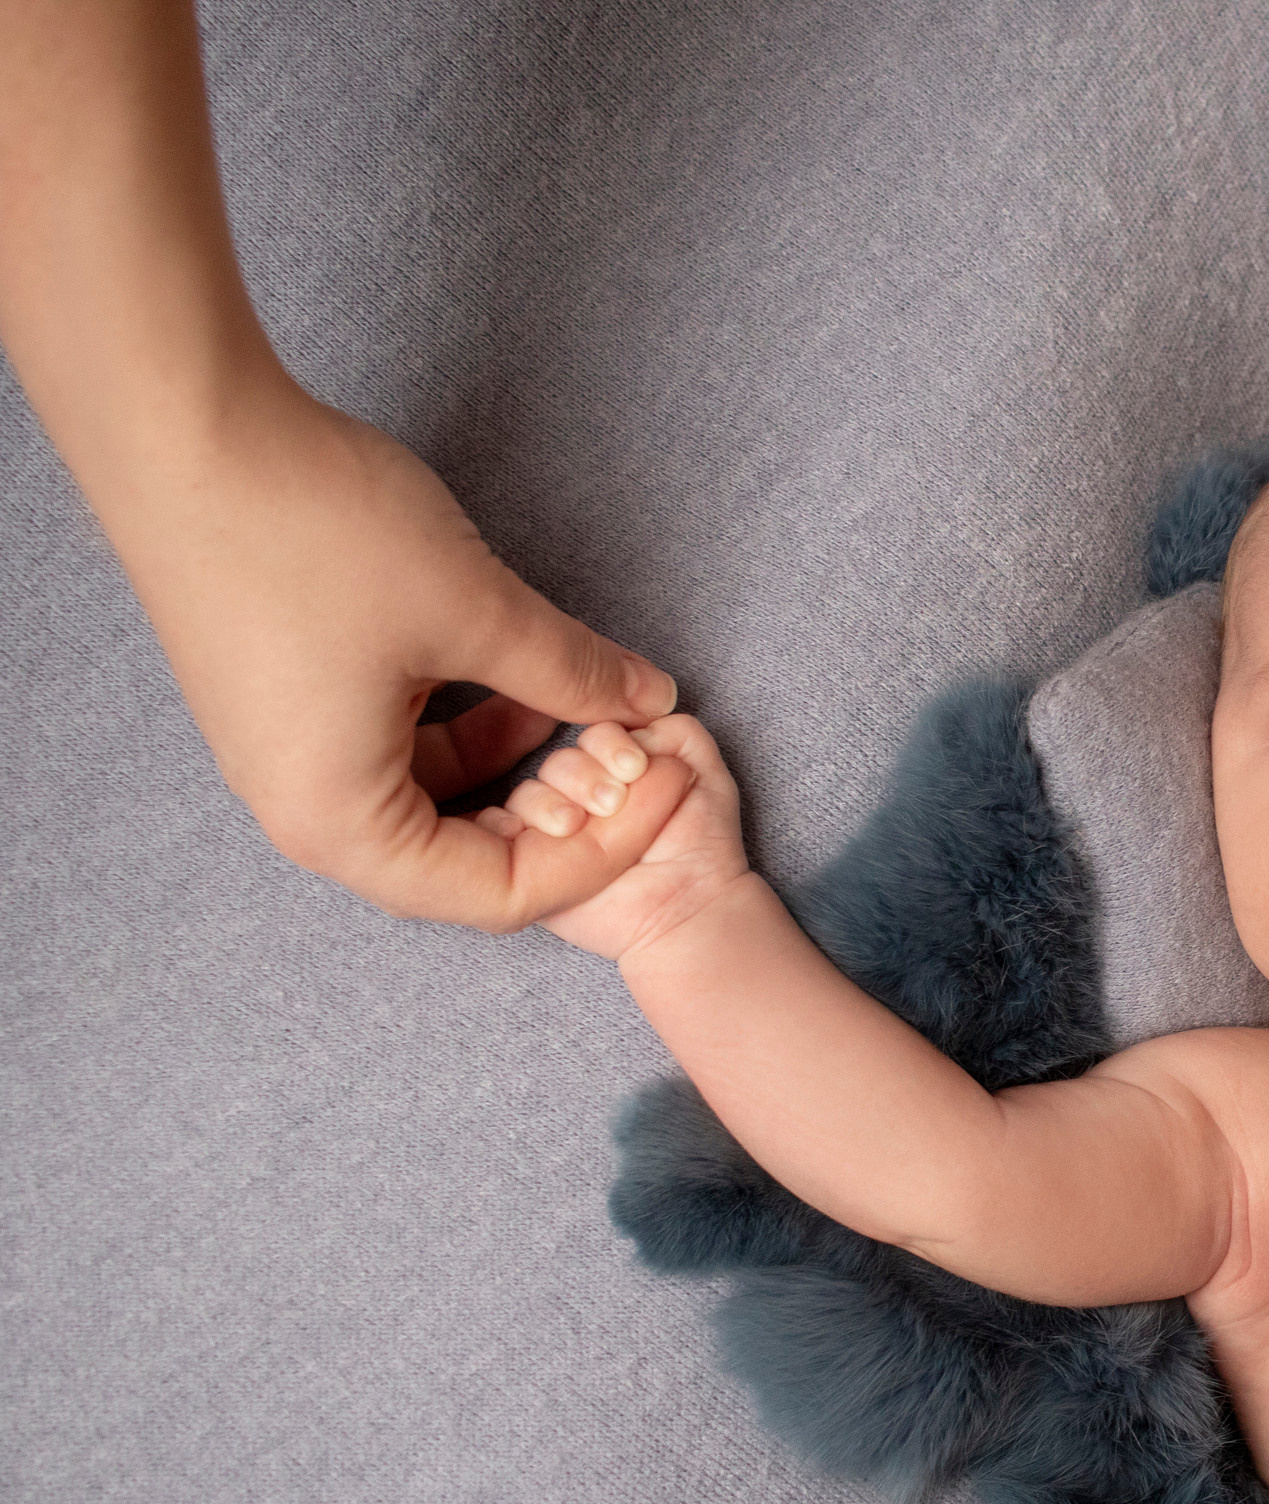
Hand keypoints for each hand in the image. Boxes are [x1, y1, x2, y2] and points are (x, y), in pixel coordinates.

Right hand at [2, 2, 682, 933]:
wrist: (182, 432)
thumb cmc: (315, 532)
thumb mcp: (476, 610)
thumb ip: (573, 670)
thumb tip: (651, 699)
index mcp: (345, 824)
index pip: (503, 894)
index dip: (607, 847)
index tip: (674, 783)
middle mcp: (306, 811)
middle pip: (466, 860)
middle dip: (566, 815)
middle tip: (643, 758)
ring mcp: (290, 758)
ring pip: (434, 801)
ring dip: (518, 768)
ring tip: (592, 711)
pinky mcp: (290, 703)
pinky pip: (397, 750)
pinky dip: (469, 729)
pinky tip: (522, 682)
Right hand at [486, 714, 748, 962]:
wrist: (688, 904)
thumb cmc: (700, 842)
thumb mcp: (704, 772)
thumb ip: (674, 730)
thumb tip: (628, 725)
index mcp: (614, 765)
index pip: (592, 731)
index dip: (609, 743)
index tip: (636, 767)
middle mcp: (579, 792)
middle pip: (556, 761)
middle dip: (582, 776)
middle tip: (614, 803)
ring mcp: (553, 828)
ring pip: (529, 795)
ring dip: (552, 804)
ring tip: (581, 826)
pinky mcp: (531, 864)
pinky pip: (504, 835)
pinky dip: (518, 827)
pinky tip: (551, 834)